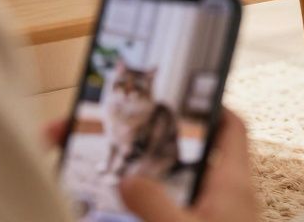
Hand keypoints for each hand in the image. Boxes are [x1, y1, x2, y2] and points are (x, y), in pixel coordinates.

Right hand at [44, 108, 257, 221]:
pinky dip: (125, 213)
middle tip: (90, 135)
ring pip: (159, 191)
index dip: (207, 106)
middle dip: (135, 146)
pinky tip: (89, 209)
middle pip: (178, 159)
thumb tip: (128, 179)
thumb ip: (155, 204)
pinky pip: (152, 217)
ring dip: (123, 184)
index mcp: (231, 184)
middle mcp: (220, 200)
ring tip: (72, 171)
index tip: (171, 93)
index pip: (230, 128)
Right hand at [120, 108, 257, 221]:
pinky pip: (207, 200)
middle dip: (191, 141)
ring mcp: (235, 211)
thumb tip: (126, 180)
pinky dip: (186, 194)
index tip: (193, 96)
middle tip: (161, 132)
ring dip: (185, 171)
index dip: (217, 107)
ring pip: (210, 179)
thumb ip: (152, 202)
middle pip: (218, 152)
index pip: (234, 128)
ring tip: (153, 167)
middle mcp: (239, 193)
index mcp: (234, 182)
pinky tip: (165, 204)